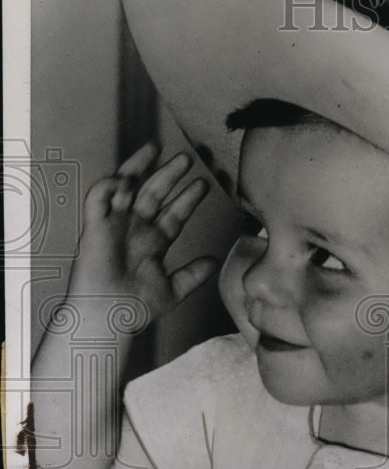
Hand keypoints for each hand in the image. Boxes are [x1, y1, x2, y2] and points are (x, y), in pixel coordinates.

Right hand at [71, 143, 217, 320]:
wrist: (108, 319)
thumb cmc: (135, 309)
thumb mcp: (173, 290)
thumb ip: (192, 275)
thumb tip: (214, 261)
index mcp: (154, 242)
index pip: (174, 214)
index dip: (188, 199)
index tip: (204, 185)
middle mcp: (135, 229)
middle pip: (154, 194)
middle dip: (169, 175)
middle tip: (188, 158)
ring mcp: (115, 226)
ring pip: (127, 188)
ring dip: (139, 167)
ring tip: (154, 148)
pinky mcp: (94, 228)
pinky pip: (97, 200)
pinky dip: (107, 187)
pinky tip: (123, 179)